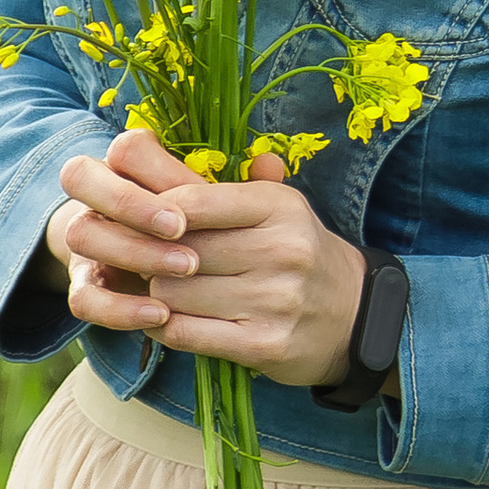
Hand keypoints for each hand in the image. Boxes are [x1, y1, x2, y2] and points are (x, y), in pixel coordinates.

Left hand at [45, 128, 368, 389]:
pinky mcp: (267, 344)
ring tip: (157, 292)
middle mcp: (283, 249)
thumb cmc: (296, 253)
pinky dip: (166, 328)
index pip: (192, 201)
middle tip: (139, 261)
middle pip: (177, 251)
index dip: (153, 213)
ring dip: (156, 296)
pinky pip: (188, 334)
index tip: (141, 224)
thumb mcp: (272, 207)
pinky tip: (167, 321)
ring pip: (175, 294)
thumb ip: (212, 184)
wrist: (355, 315)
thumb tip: (134, 143)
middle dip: (150, 258)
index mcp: (278, 206)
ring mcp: (277, 299)